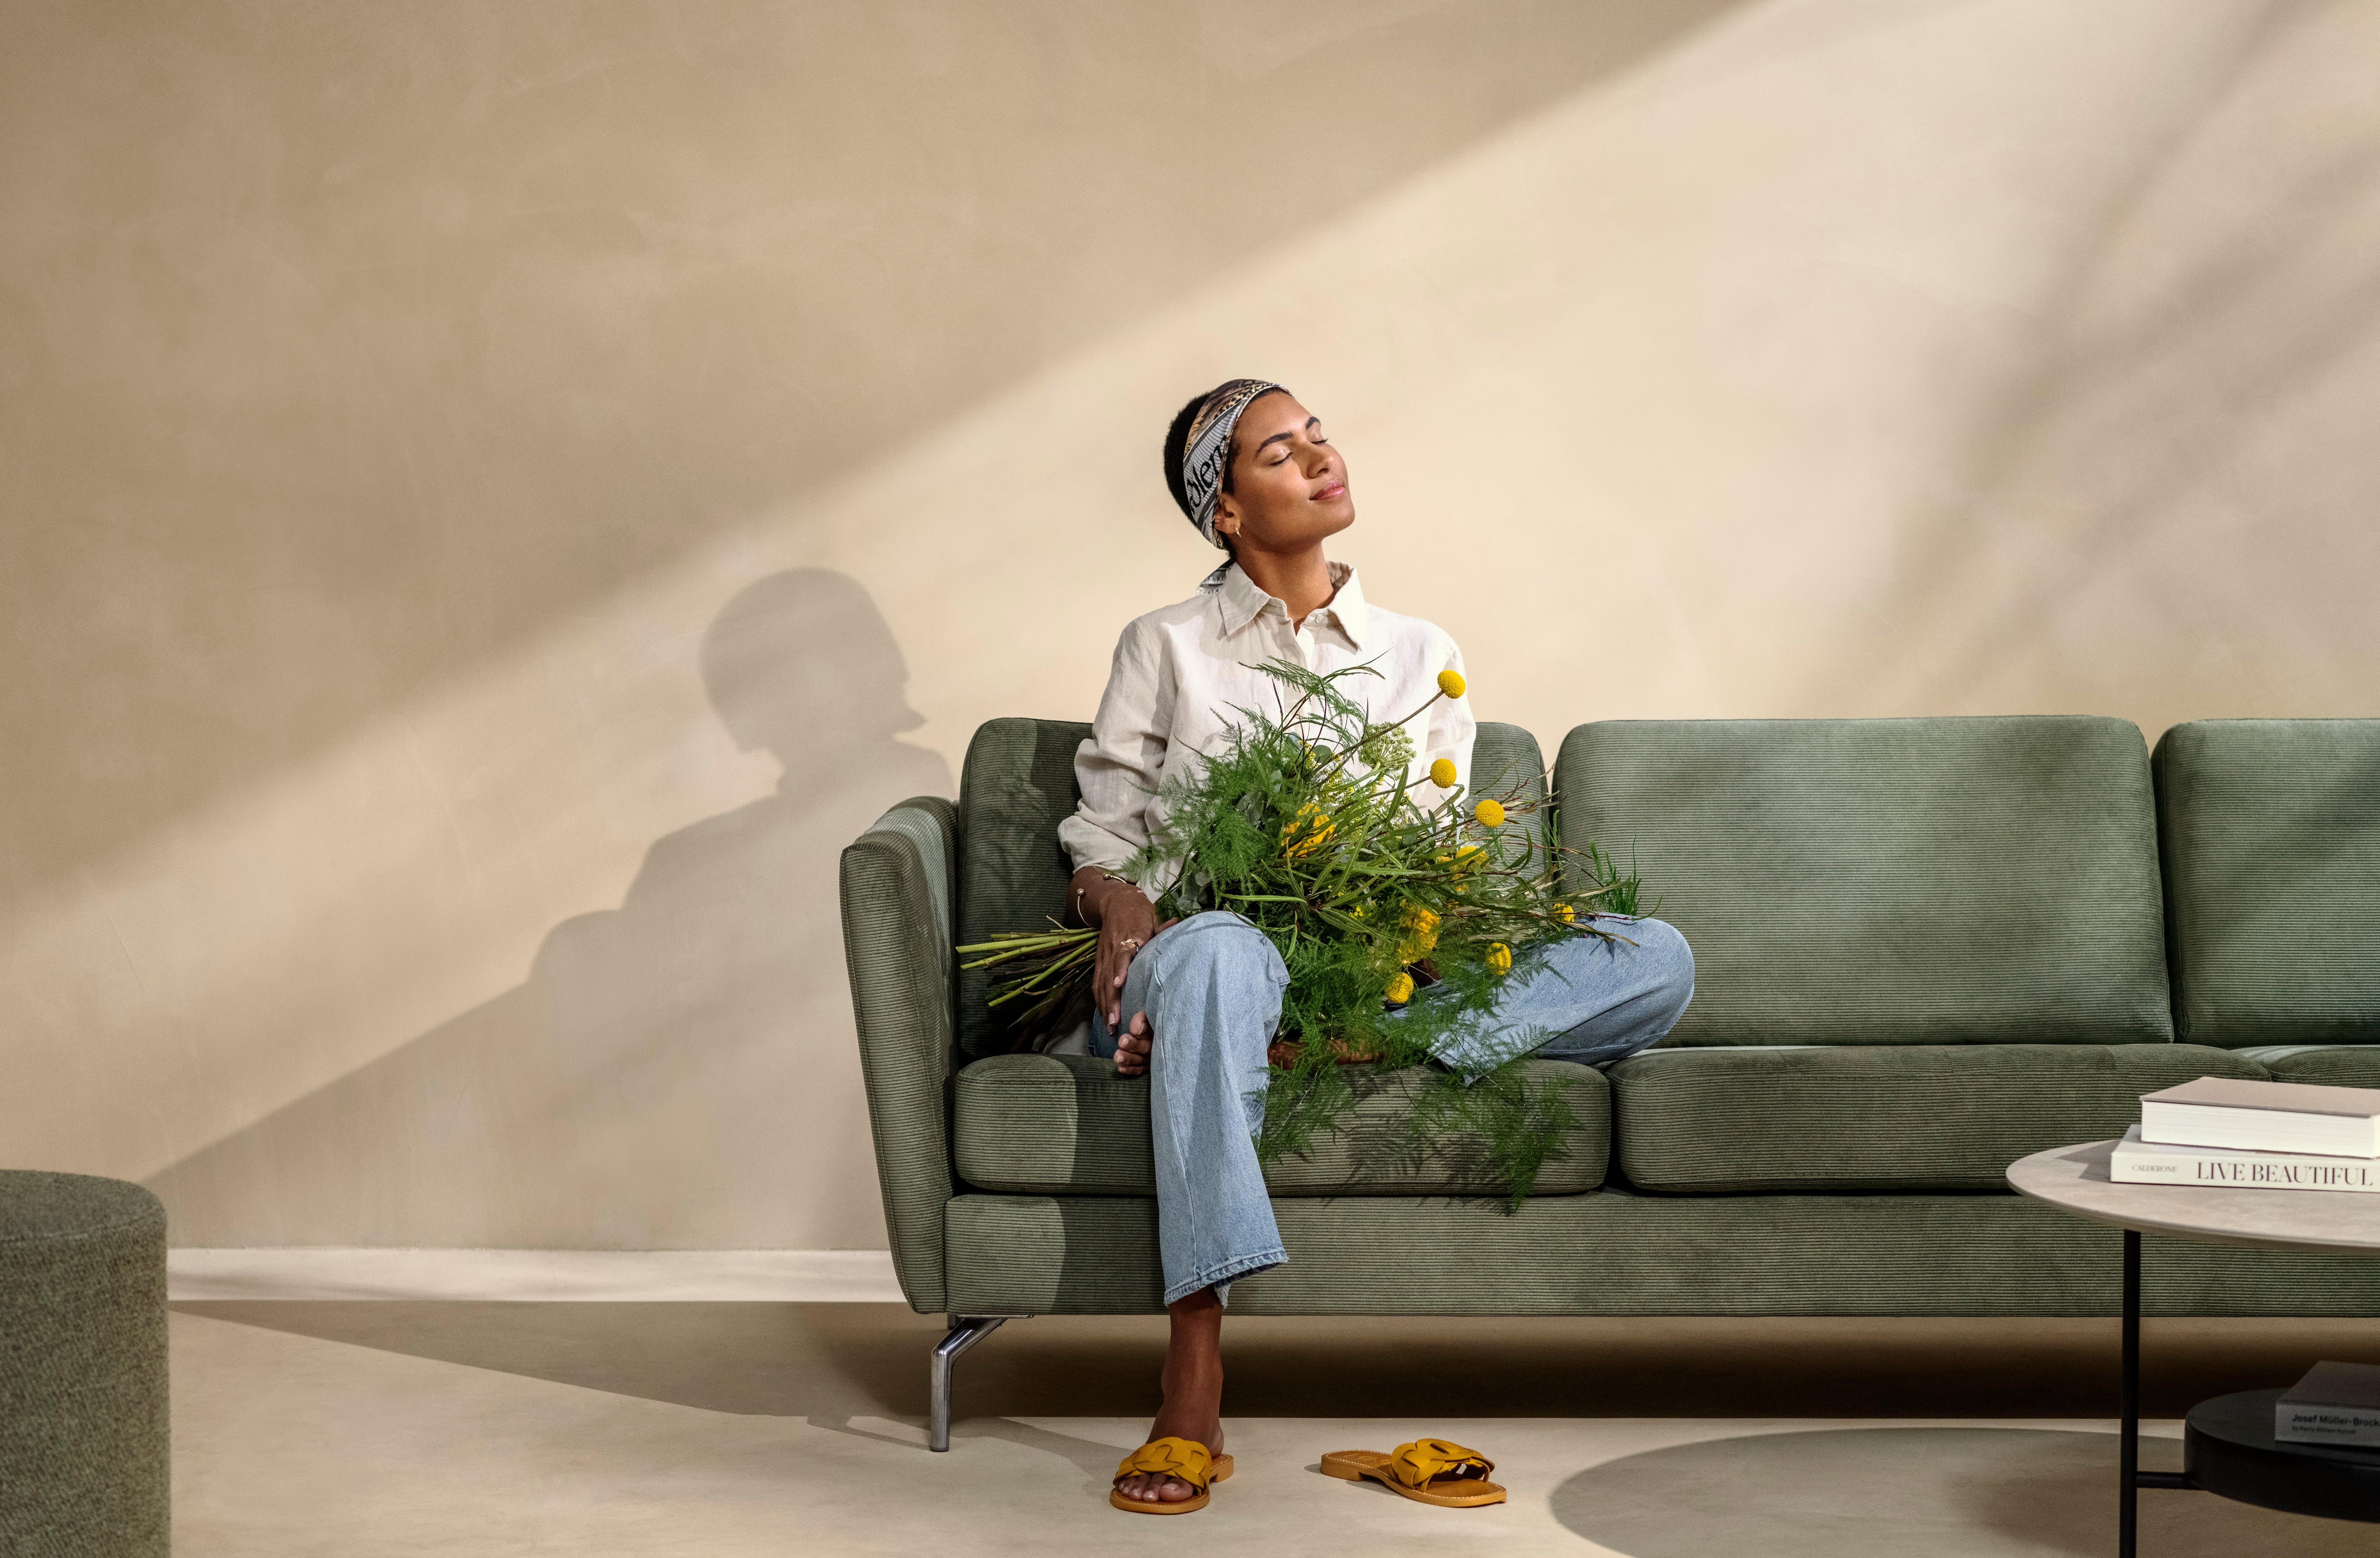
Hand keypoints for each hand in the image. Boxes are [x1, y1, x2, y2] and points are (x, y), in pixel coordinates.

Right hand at [1109, 922, 1175, 1076]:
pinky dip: (1099, 1000)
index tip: (1118, 984)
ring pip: (1101, 983)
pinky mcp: (1099, 960)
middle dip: (1111, 1000)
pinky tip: (1104, 1016)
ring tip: (1110, 1026)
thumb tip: (1178, 924)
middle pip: (1109, 975)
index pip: (1122, 954)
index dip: (1120, 969)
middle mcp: (1113, 947)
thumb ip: (1162, 927)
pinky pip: (1097, 983)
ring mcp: (1104, 955)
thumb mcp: (1152, 916)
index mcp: (1129, 935)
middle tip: (1116, 1021)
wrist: (1115, 901)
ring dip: (1104, 1005)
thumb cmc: (1139, 911)